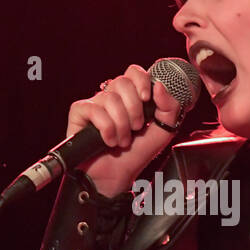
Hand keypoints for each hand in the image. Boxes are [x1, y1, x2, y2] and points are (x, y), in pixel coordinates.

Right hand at [71, 64, 183, 196]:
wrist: (116, 177)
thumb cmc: (136, 155)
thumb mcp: (163, 131)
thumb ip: (169, 108)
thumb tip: (159, 85)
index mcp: (131, 97)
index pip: (134, 72)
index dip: (141, 81)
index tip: (147, 99)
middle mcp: (111, 97)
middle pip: (122, 82)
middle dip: (134, 109)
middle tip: (136, 128)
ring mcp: (95, 104)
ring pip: (110, 98)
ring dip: (121, 125)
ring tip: (122, 141)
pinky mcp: (79, 114)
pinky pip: (94, 110)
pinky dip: (106, 129)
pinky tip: (108, 141)